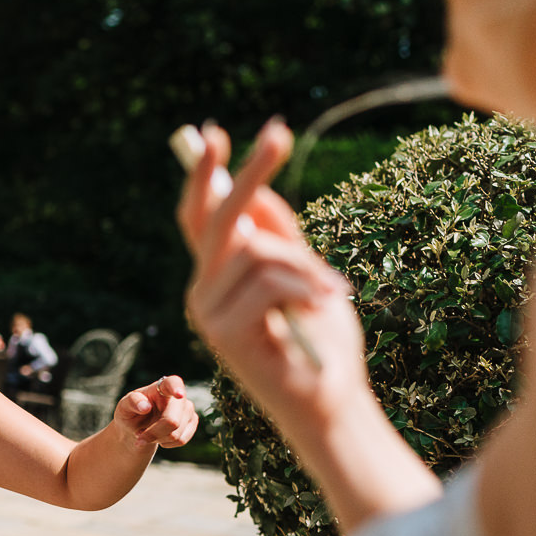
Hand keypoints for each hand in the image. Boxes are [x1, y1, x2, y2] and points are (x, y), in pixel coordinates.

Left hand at [115, 374, 198, 448]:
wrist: (138, 427)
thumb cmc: (131, 412)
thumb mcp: (124, 407)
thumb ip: (131, 402)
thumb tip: (145, 406)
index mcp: (161, 386)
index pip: (172, 383)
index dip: (176, 389)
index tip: (178, 395)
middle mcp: (179, 396)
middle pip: (172, 421)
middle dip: (153, 433)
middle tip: (138, 436)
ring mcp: (188, 409)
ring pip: (176, 434)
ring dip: (157, 439)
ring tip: (146, 433)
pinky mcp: (192, 422)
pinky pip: (181, 440)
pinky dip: (166, 443)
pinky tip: (159, 437)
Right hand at [177, 119, 367, 432]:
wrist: (329, 401)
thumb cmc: (321, 342)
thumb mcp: (306, 276)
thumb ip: (281, 238)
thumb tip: (257, 191)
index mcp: (219, 277)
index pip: (202, 218)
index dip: (206, 176)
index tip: (214, 134)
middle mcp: (203, 291)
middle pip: (220, 218)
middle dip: (250, 174)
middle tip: (275, 133)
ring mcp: (206, 311)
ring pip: (257, 251)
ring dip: (306, 266)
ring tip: (333, 294)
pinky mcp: (220, 331)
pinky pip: (269, 281)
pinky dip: (307, 289)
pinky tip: (325, 309)